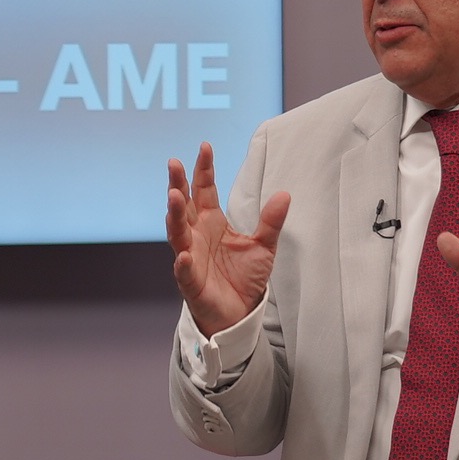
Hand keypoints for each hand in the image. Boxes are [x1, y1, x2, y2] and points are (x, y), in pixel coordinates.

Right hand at [167, 143, 288, 338]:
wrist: (239, 312)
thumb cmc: (243, 277)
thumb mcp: (264, 246)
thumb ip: (271, 221)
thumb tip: (285, 194)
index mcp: (211, 222)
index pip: (203, 190)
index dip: (203, 169)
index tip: (205, 147)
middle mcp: (196, 235)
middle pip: (184, 206)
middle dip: (177, 185)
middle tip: (174, 164)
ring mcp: (190, 257)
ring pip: (177, 233)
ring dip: (174, 215)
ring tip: (175, 197)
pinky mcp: (191, 282)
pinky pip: (184, 272)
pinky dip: (183, 264)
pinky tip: (184, 256)